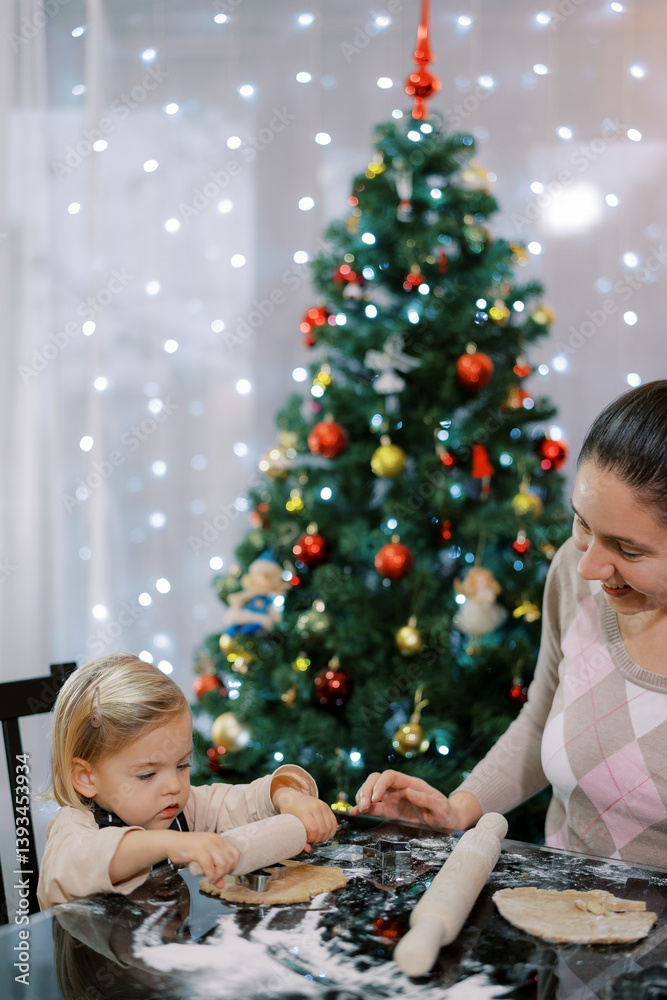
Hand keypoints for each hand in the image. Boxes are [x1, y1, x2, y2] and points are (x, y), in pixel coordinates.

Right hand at [163, 831, 240, 887]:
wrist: (171, 842)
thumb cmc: (188, 850)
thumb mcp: (204, 857)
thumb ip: (214, 868)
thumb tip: (222, 886)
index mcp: (219, 839)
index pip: (236, 853)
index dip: (233, 866)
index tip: (224, 872)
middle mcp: (215, 840)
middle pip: (230, 861)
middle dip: (224, 873)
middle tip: (216, 877)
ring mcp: (207, 844)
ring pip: (222, 864)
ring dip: (218, 875)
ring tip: (211, 878)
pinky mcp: (198, 850)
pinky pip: (210, 867)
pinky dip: (210, 876)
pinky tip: (207, 878)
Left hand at [271, 787, 337, 849]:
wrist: (292, 798)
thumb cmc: (289, 813)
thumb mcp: (290, 824)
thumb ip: (298, 837)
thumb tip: (308, 849)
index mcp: (303, 811)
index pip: (313, 830)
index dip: (311, 839)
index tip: (306, 839)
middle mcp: (314, 807)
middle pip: (322, 830)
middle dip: (318, 839)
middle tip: (311, 840)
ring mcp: (322, 805)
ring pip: (329, 827)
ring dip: (324, 836)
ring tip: (317, 837)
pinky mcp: (326, 806)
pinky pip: (333, 822)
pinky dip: (330, 831)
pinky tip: (324, 834)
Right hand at [351, 771, 479, 830]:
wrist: (446, 822)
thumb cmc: (446, 813)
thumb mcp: (441, 807)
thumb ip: (426, 799)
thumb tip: (409, 791)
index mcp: (410, 783)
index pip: (389, 776)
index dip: (380, 784)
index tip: (375, 797)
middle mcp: (399, 789)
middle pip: (376, 780)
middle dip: (366, 789)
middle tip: (363, 805)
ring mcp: (393, 799)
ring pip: (371, 791)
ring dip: (362, 797)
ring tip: (359, 809)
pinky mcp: (390, 811)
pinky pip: (374, 808)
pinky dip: (362, 808)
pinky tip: (353, 812)